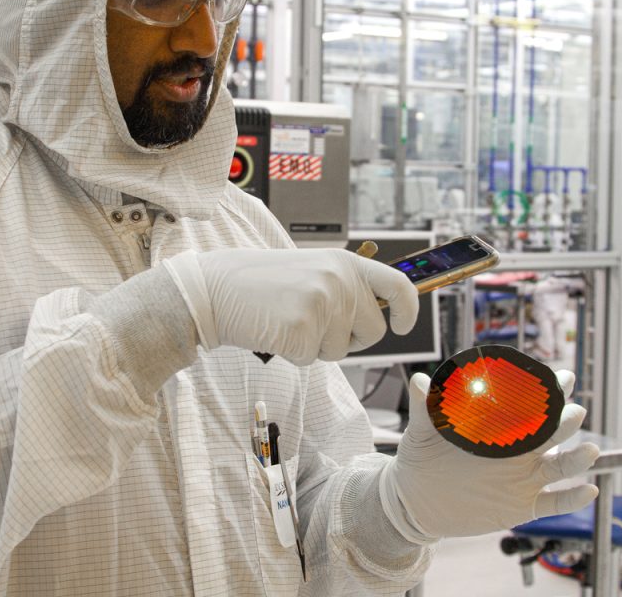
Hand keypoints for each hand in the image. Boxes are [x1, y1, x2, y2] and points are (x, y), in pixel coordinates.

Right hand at [163, 248, 417, 365]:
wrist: (214, 289)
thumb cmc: (260, 284)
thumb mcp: (312, 271)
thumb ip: (344, 287)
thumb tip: (377, 315)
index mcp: (345, 262)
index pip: (398, 285)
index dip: (407, 309)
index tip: (400, 324)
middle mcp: (340, 279)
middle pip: (372, 332)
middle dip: (349, 340)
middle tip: (313, 325)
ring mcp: (322, 303)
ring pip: (341, 351)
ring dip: (316, 347)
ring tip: (286, 321)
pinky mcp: (302, 329)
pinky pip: (311, 360)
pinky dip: (293, 354)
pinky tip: (274, 331)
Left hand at [380, 369, 598, 538]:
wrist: (417, 500)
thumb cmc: (422, 460)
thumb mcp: (421, 433)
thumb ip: (424, 407)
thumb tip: (420, 380)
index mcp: (499, 431)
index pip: (528, 408)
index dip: (547, 393)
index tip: (561, 377)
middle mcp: (518, 453)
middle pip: (550, 434)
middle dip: (565, 421)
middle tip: (575, 410)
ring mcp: (523, 480)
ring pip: (558, 468)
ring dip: (575, 459)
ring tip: (590, 450)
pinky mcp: (522, 507)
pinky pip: (553, 503)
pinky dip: (571, 498)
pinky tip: (588, 490)